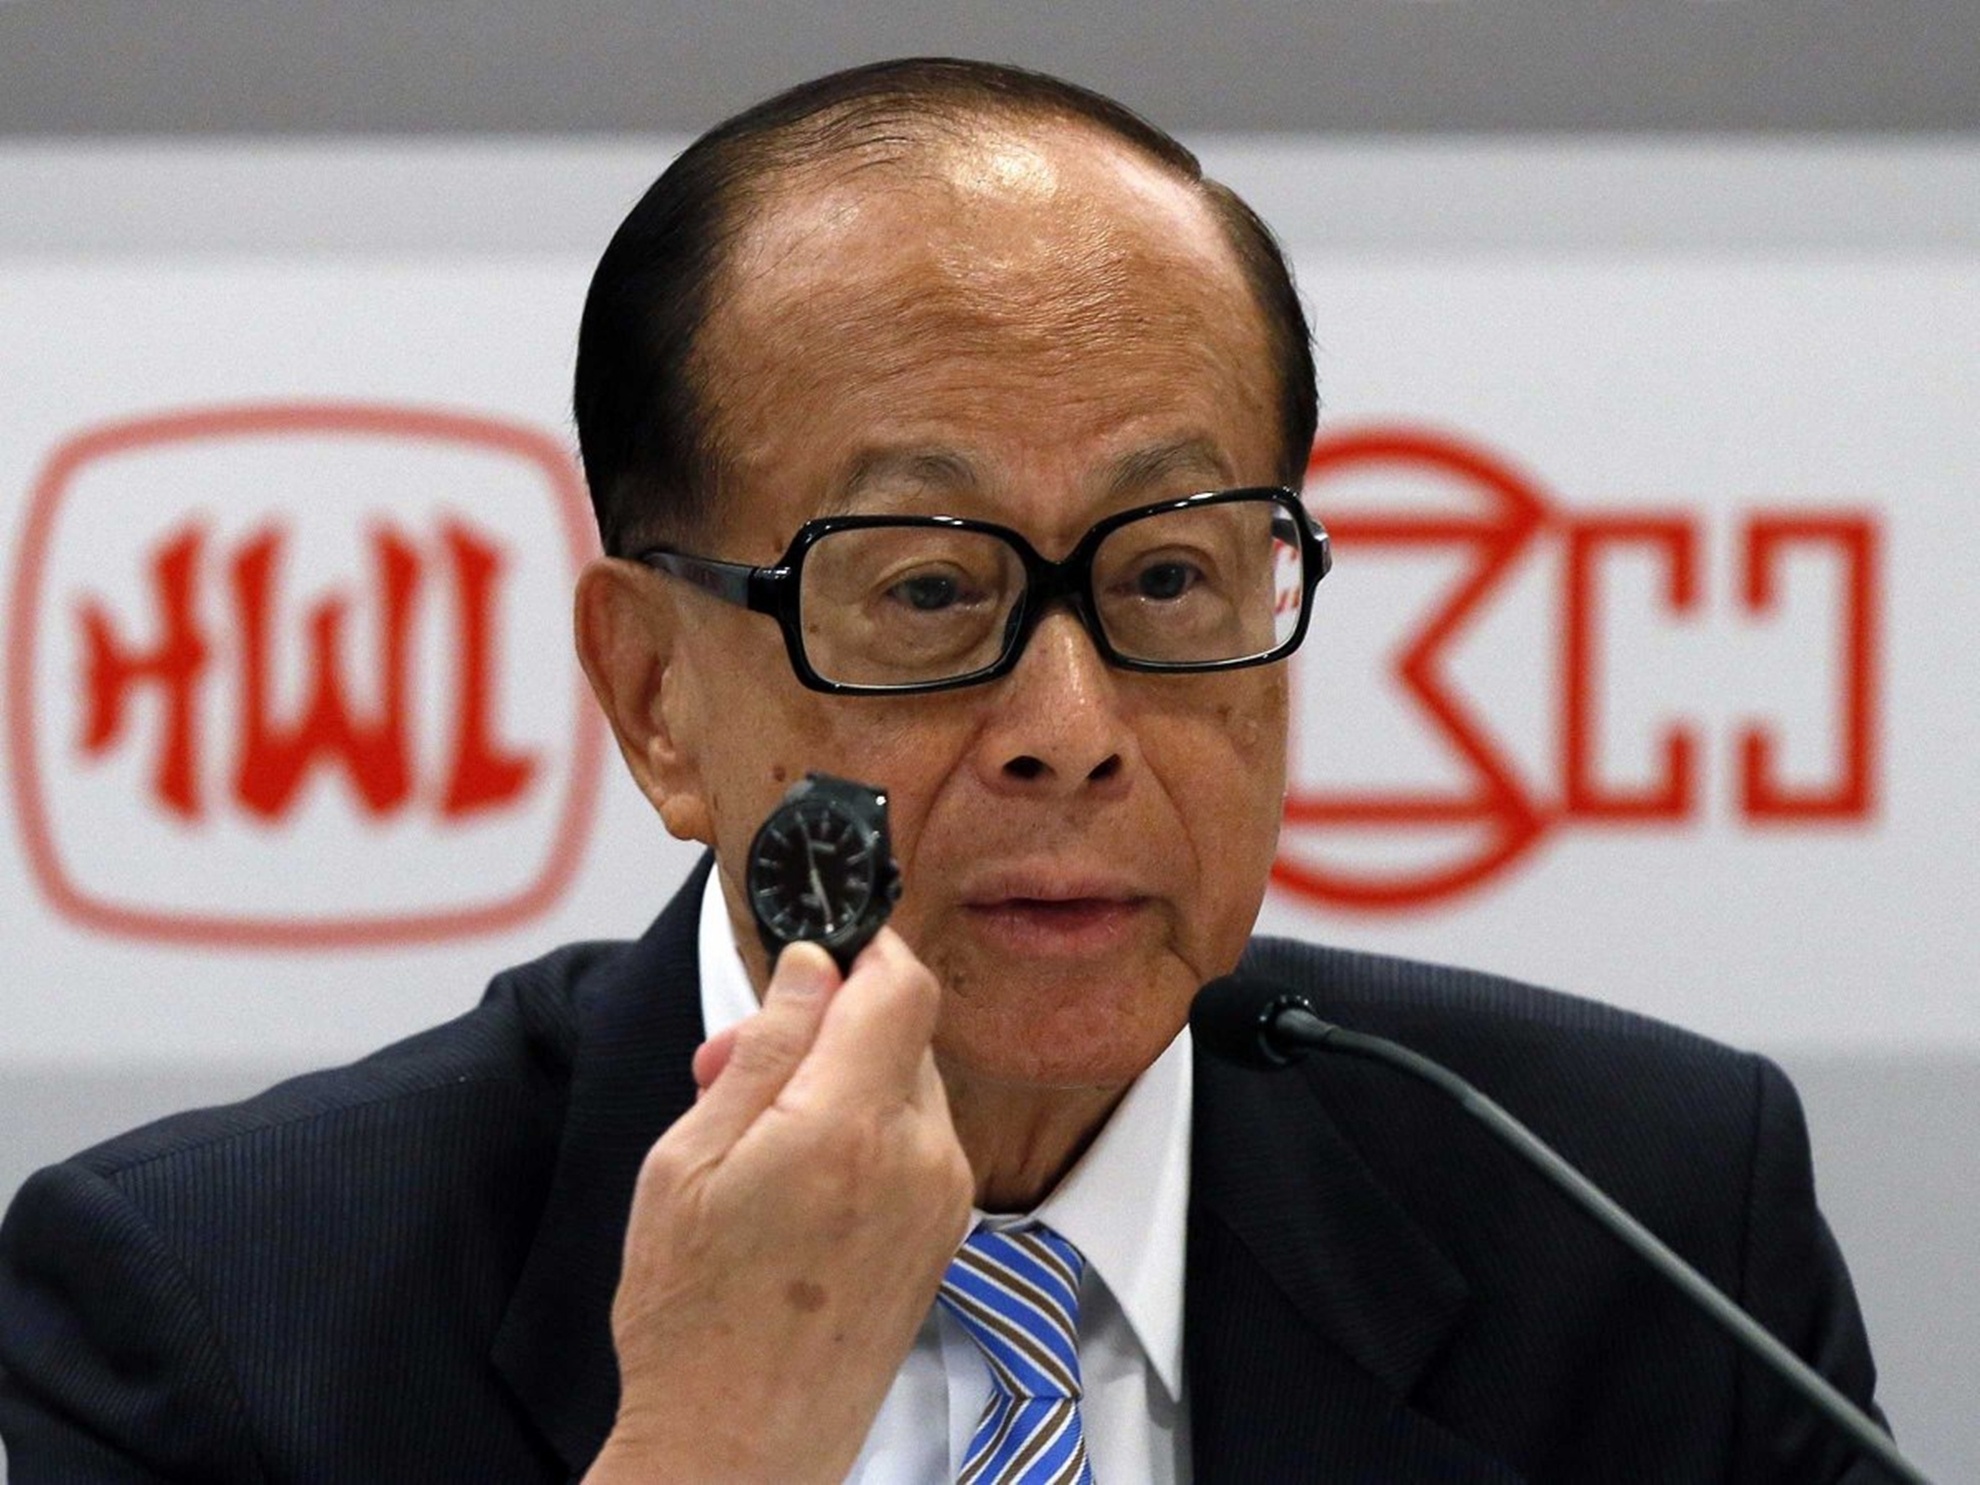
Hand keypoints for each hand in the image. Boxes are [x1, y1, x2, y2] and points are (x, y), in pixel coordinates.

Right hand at [585, 929, 973, 1484]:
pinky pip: (915, 1141)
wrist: (737, 1447)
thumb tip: (812, 968)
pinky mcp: (944, 1234)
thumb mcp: (691, 1161)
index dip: (861, 947)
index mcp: (850, 1126)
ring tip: (755, 1136)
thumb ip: (765, 1051)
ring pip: (906, 1084)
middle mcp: (920, 1156)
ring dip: (841, 1080)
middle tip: (736, 1065)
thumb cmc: (693, 1318)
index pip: (900, 982)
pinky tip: (795, 1179)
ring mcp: (943, 1199)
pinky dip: (863, 1132)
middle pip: (901, 1031)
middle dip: (825, 1024)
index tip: (815, 947)